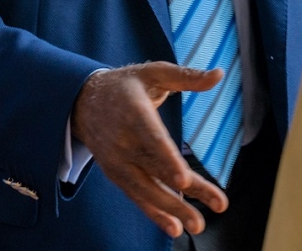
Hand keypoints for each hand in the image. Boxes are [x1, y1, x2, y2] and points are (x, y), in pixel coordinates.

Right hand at [70, 62, 228, 237]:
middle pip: (156, 167)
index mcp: (132, 110)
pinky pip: (135, 195)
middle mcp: (122, 138)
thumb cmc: (125, 85)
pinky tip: (174, 227)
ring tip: (197, 224)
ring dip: (172, 208)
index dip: (166, 158)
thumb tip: (219, 74)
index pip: (150, 137)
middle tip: (219, 204)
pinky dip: (153, 212)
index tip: (182, 178)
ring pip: (146, 187)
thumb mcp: (152, 74)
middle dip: (187, 190)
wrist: (81, 100)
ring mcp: (117, 158)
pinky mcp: (115, 172)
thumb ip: (185, 77)